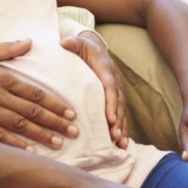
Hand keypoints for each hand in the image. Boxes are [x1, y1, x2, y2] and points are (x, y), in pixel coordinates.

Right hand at [0, 40, 78, 149]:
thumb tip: (29, 41)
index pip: (34, 92)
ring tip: (59, 143)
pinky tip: (29, 152)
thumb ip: (8, 48)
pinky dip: (14, 144)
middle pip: (31, 110)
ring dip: (40, 135)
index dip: (54, 103)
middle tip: (73, 131)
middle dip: (54, 121)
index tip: (69, 113)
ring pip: (18, 124)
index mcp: (0, 76)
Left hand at [62, 31, 128, 147]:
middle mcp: (114, 81)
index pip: (110, 87)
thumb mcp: (78, 43)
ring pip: (122, 111)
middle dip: (118, 121)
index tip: (110, 118)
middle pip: (119, 103)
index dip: (111, 103)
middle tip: (115, 136)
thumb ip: (72, 43)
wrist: (95, 47)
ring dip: (122, 127)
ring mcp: (116, 91)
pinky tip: (122, 144)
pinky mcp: (115, 99)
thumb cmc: (83, 48)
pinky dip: (122, 128)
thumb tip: (65, 42)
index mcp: (105, 69)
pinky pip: (120, 115)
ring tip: (121, 144)